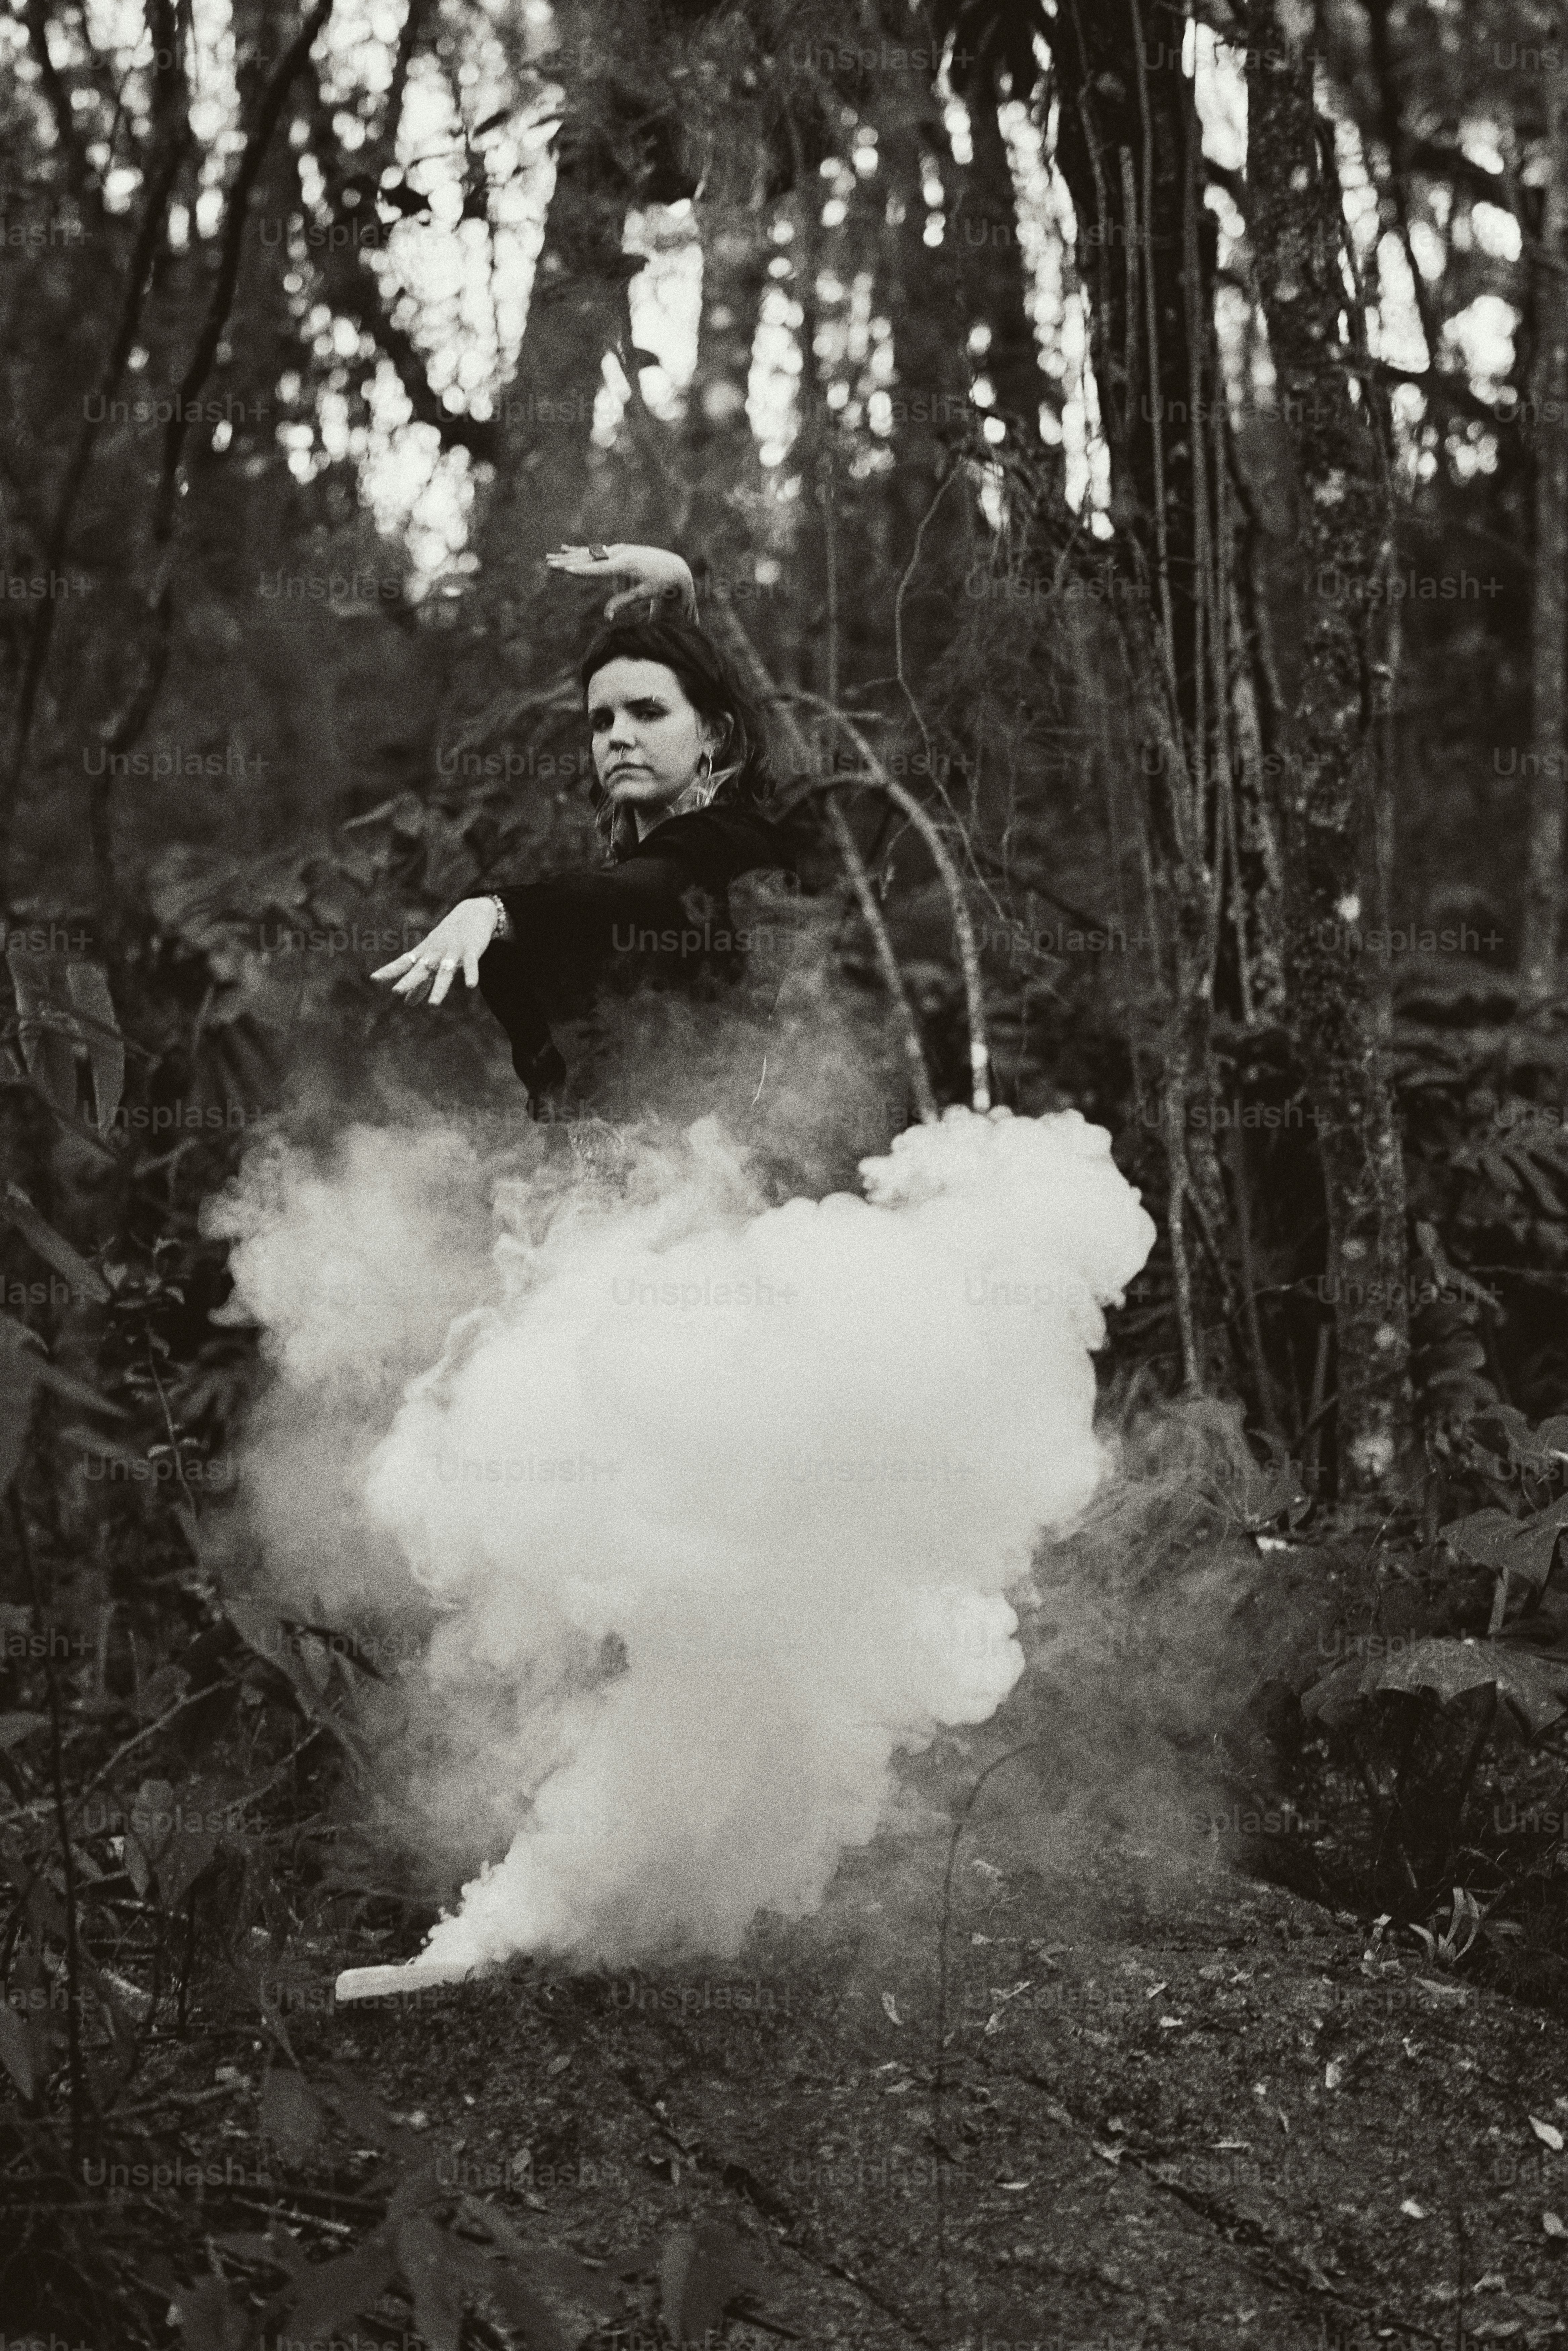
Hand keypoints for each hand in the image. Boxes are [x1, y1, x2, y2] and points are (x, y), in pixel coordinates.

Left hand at [371, 898, 500, 1005]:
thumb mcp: (433, 960)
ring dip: (439, 987)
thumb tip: (407, 1003)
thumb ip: (421, 983)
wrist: (473, 912)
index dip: (389, 970)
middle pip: (421, 968)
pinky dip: (471, 973)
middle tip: (396, 991)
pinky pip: (471, 963)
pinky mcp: (471, 950)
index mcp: (425, 953)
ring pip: (445, 970)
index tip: (374, 978)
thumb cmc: (449, 938)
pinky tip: (471, 985)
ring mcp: (453, 950)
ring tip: (433, 1004)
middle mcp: (436, 951)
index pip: (404, 962)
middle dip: (409, 980)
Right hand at [546, 542, 696, 620]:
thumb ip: (623, 603)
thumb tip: (606, 617)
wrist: (673, 566)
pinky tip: (564, 548)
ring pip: (588, 554)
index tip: (566, 570)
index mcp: (627, 564)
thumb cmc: (660, 584)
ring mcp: (617, 549)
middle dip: (568, 562)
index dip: (581, 571)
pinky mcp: (617, 550)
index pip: (599, 569)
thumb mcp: (644, 594)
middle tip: (549, 564)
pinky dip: (579, 551)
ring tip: (550, 557)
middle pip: (589, 559)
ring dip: (568, 556)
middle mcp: (620, 553)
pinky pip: (594, 552)